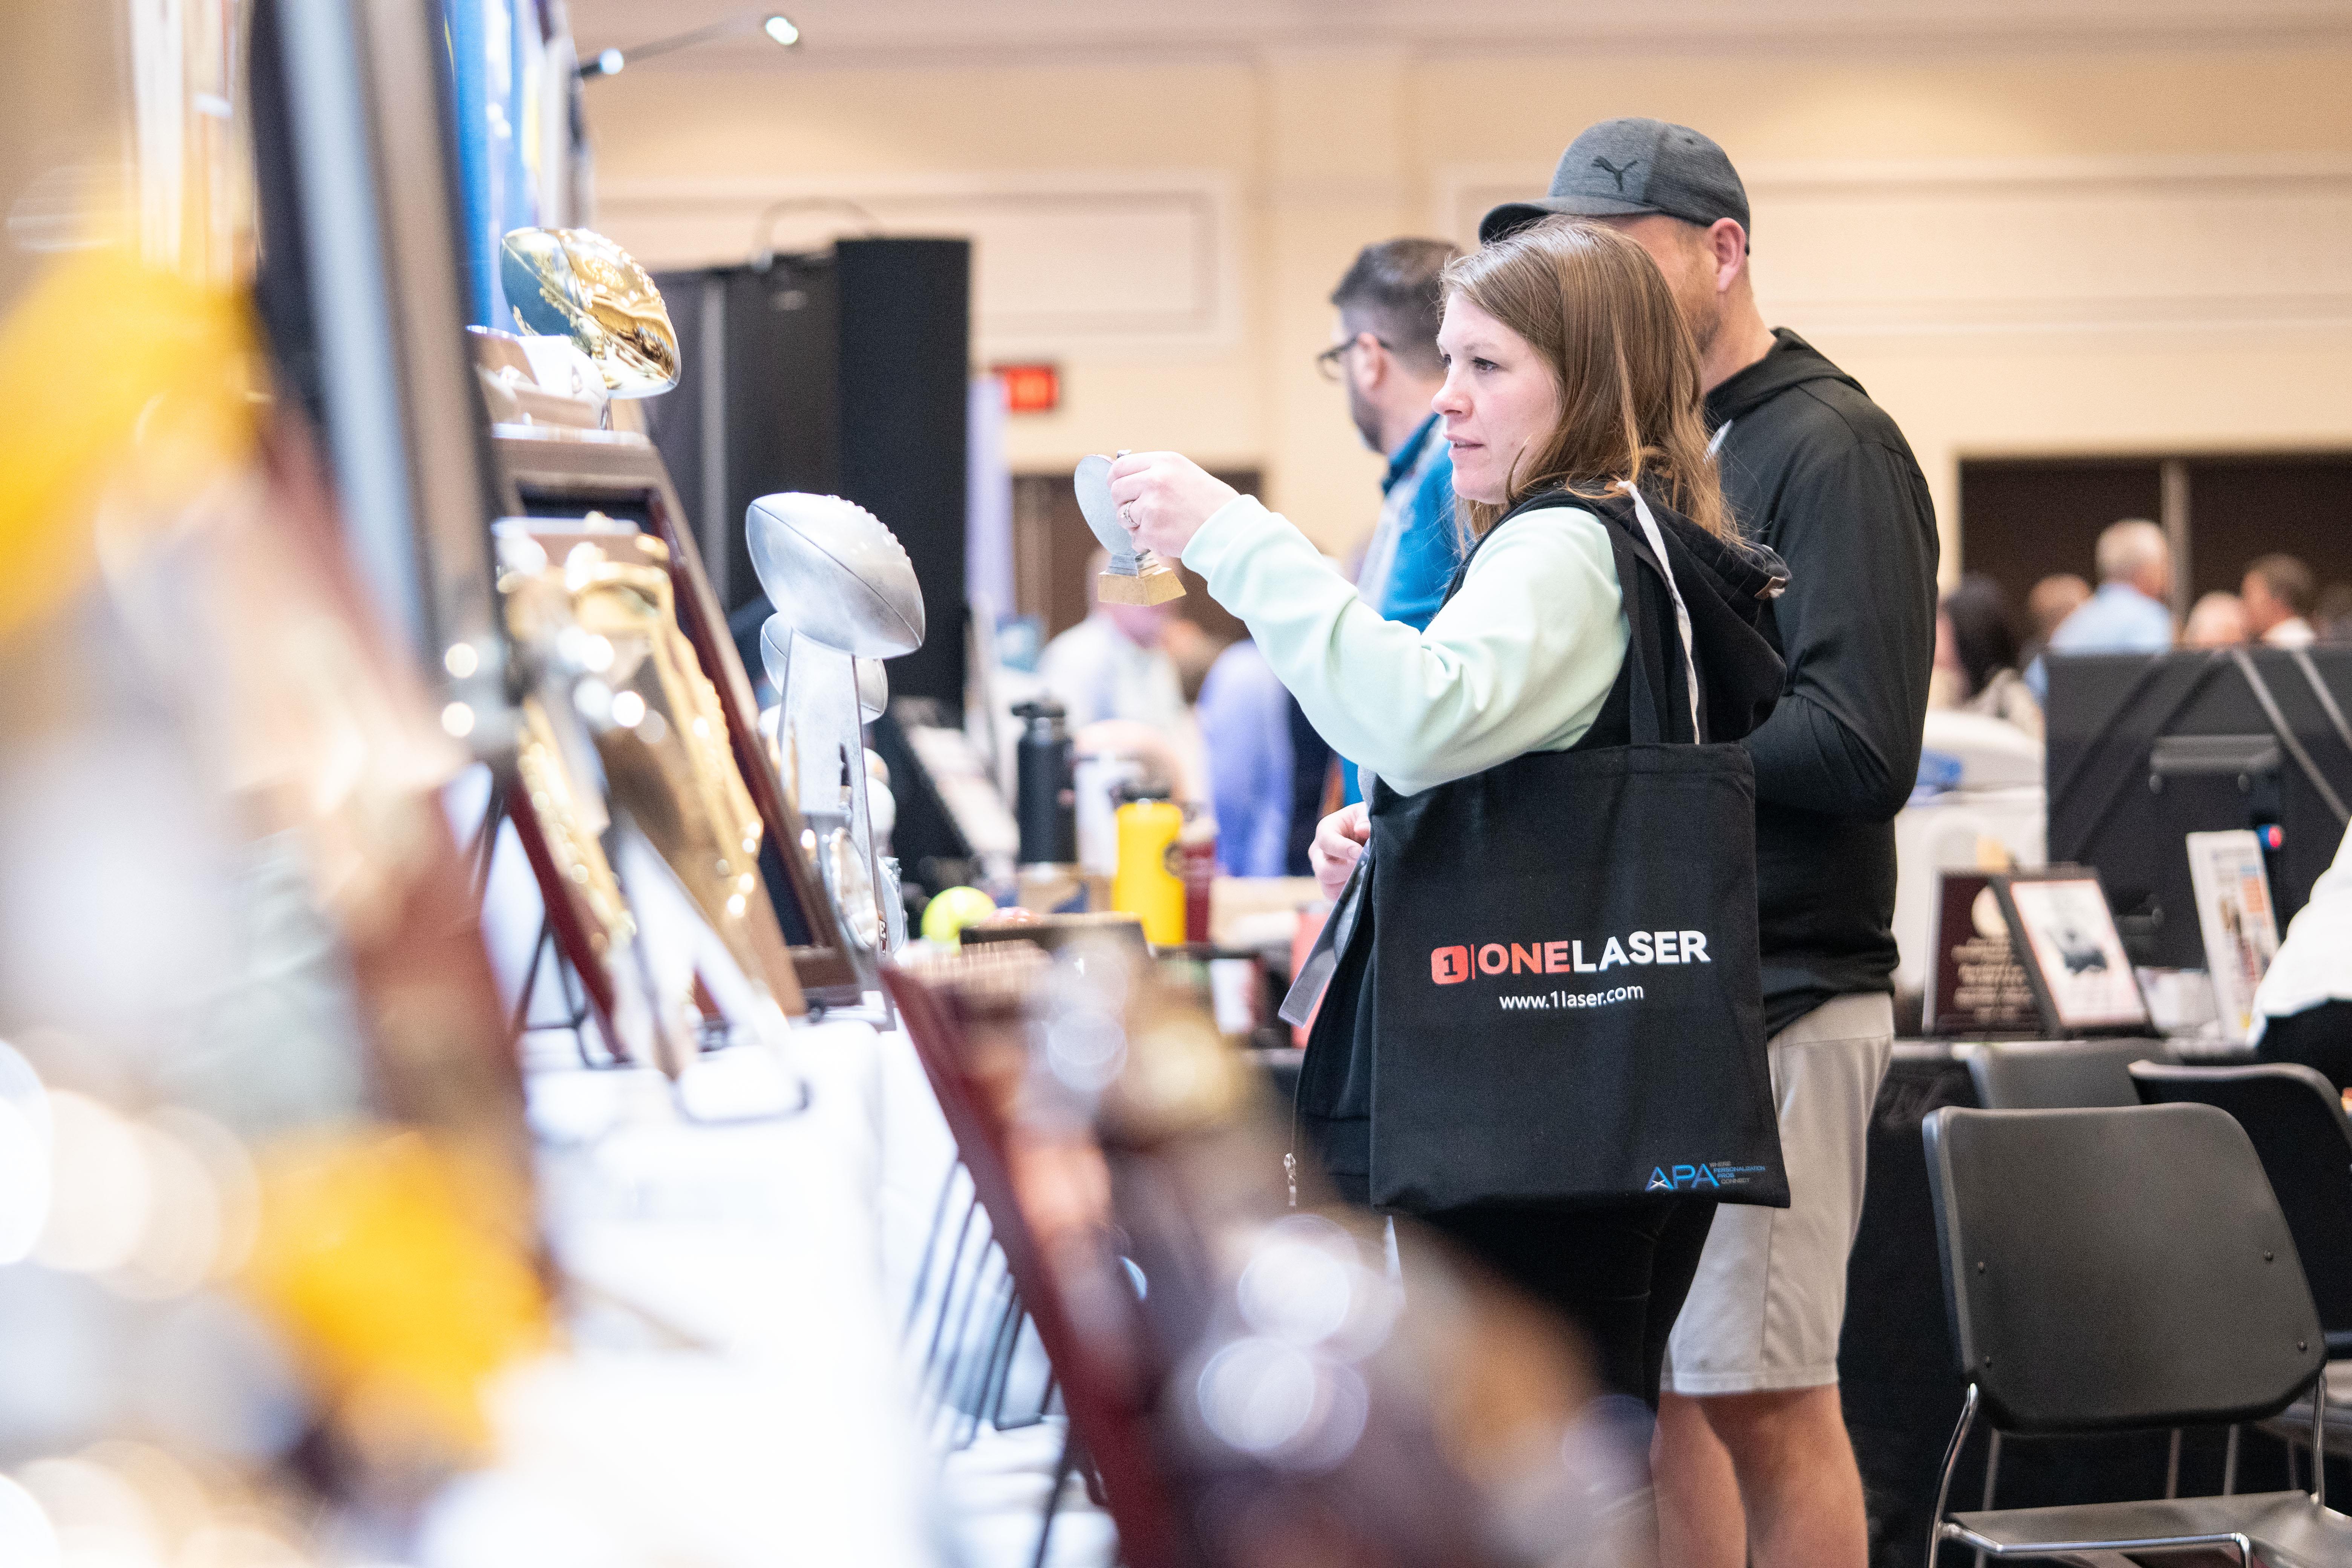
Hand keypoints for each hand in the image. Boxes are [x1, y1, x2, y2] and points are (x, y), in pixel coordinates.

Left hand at [1106, 451, 1238, 561]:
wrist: (1228, 528)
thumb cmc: (1210, 503)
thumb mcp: (1183, 473)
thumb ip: (1154, 472)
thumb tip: (1121, 478)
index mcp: (1163, 462)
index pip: (1121, 466)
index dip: (1115, 480)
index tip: (1118, 489)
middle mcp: (1155, 480)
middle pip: (1116, 492)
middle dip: (1123, 504)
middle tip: (1139, 512)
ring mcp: (1151, 507)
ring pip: (1123, 517)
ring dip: (1135, 525)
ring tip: (1161, 525)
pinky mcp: (1151, 531)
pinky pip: (1135, 539)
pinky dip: (1146, 542)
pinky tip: (1167, 537)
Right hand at [1307, 803, 1369, 900]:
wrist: (1369, 837)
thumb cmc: (1366, 822)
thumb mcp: (1367, 813)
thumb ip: (1366, 819)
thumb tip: (1362, 829)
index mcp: (1325, 830)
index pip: (1326, 841)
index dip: (1342, 848)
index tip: (1360, 852)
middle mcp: (1319, 853)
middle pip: (1323, 869)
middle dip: (1347, 870)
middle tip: (1366, 867)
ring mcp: (1322, 872)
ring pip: (1328, 886)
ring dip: (1351, 883)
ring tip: (1368, 875)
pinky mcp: (1330, 887)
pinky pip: (1336, 897)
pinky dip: (1351, 893)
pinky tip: (1365, 884)